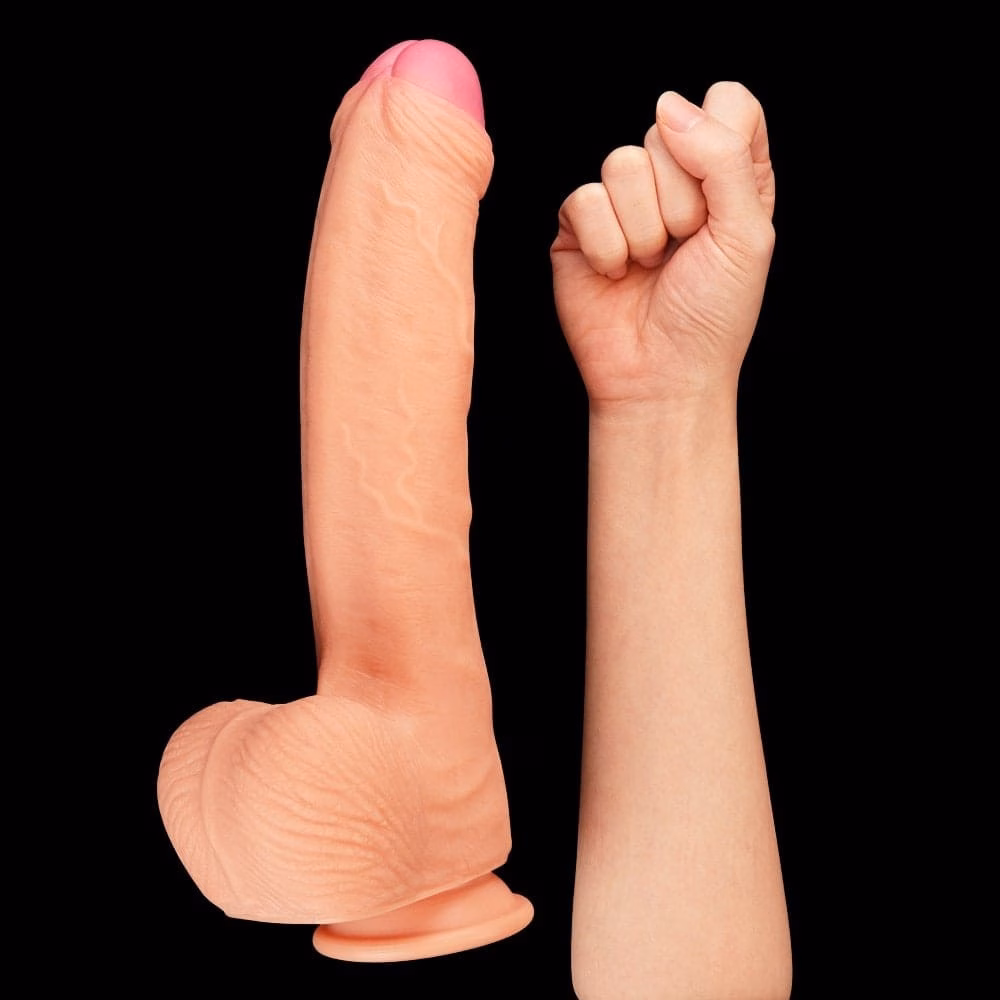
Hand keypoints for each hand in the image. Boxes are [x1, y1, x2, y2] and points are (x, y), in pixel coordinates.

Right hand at [551, 82, 774, 410]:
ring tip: (649, 266)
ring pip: (620, 161)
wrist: (660, 377)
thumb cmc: (711, 317)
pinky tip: (616, 274)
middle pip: (667, 129)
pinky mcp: (579, 226)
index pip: (727, 103)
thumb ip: (723, 158)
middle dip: (679, 202)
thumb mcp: (745, 234)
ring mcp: (622, 202)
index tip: (718, 201)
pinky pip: (584, 200)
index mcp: (727, 177)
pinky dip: (605, 247)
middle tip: (681, 251)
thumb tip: (670, 105)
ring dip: (642, 230)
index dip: (719, 140)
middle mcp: (674, 181)